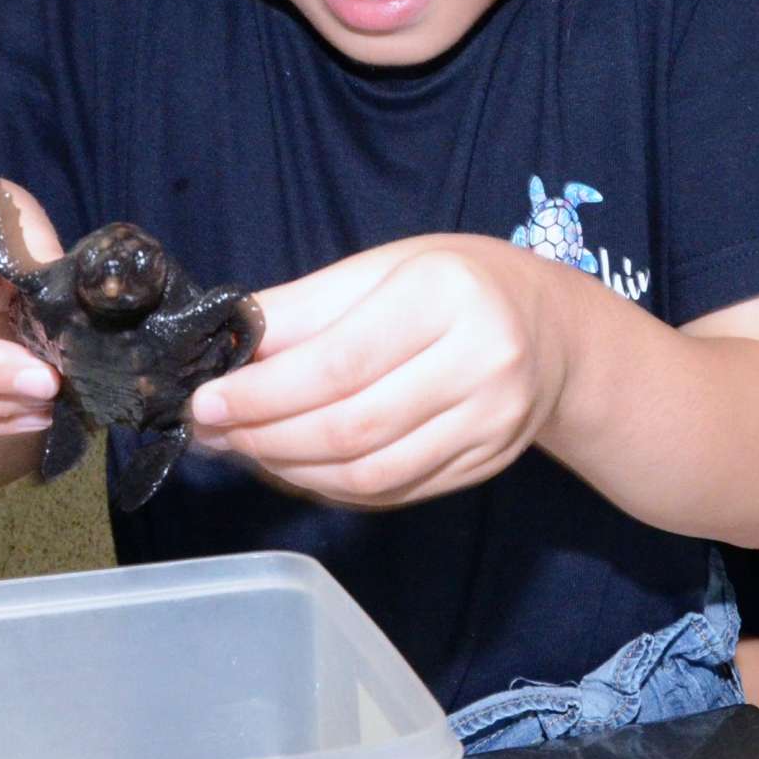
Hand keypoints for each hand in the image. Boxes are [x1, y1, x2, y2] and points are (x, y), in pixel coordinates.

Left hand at [186, 235, 568, 506]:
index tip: (207, 400)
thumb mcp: (382, 267)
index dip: (264, 393)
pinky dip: (330, 486)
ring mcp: (490, 423)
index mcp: (448, 295)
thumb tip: (227, 344)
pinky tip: (296, 464)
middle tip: (214, 431)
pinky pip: (391, 491)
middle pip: (350, 426)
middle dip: (265, 436)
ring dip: (290, 469)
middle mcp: (481, 362)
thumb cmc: (454, 284)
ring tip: (245, 448)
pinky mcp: (485, 464)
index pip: (339, 362)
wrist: (551, 329)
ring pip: (368, 472)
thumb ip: (305, 307)